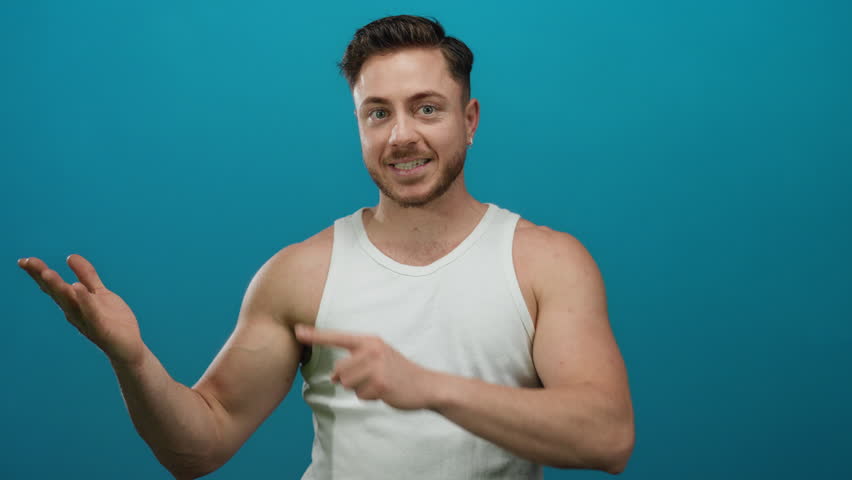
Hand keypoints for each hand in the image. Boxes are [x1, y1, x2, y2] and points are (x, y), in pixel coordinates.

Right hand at [18, 254, 145, 366]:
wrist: (129, 347)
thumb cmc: (112, 321)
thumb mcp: (99, 293)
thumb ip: (87, 276)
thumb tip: (70, 256)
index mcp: (74, 304)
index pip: (53, 287)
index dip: (39, 274)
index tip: (24, 260)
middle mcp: (75, 312)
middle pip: (57, 293)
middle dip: (42, 277)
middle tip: (27, 262)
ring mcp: (87, 321)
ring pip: (70, 303)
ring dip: (58, 288)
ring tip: (47, 272)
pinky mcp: (102, 329)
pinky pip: (91, 313)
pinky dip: (84, 300)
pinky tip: (77, 287)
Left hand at [295, 325, 438, 409]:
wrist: (426, 385)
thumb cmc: (398, 371)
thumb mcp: (379, 356)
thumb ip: (355, 360)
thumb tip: (332, 377)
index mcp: (369, 341)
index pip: (337, 337)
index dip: (315, 335)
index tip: (296, 330)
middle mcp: (371, 350)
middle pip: (339, 371)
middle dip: (350, 380)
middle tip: (373, 378)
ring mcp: (376, 366)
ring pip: (347, 384)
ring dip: (360, 389)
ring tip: (379, 384)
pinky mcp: (380, 383)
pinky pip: (360, 395)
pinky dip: (370, 398)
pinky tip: (385, 391)